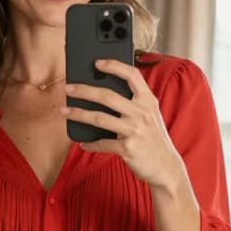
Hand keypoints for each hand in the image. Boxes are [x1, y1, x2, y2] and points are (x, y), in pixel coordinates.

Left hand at [61, 57, 185, 190]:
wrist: (166, 167)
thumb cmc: (154, 139)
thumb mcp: (151, 115)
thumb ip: (135, 103)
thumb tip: (105, 94)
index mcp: (148, 101)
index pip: (132, 75)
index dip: (114, 66)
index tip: (97, 63)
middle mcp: (141, 113)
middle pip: (107, 96)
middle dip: (84, 90)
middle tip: (68, 88)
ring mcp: (134, 130)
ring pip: (99, 118)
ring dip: (79, 113)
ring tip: (65, 111)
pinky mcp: (128, 148)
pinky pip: (102, 143)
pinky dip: (90, 143)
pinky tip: (82, 143)